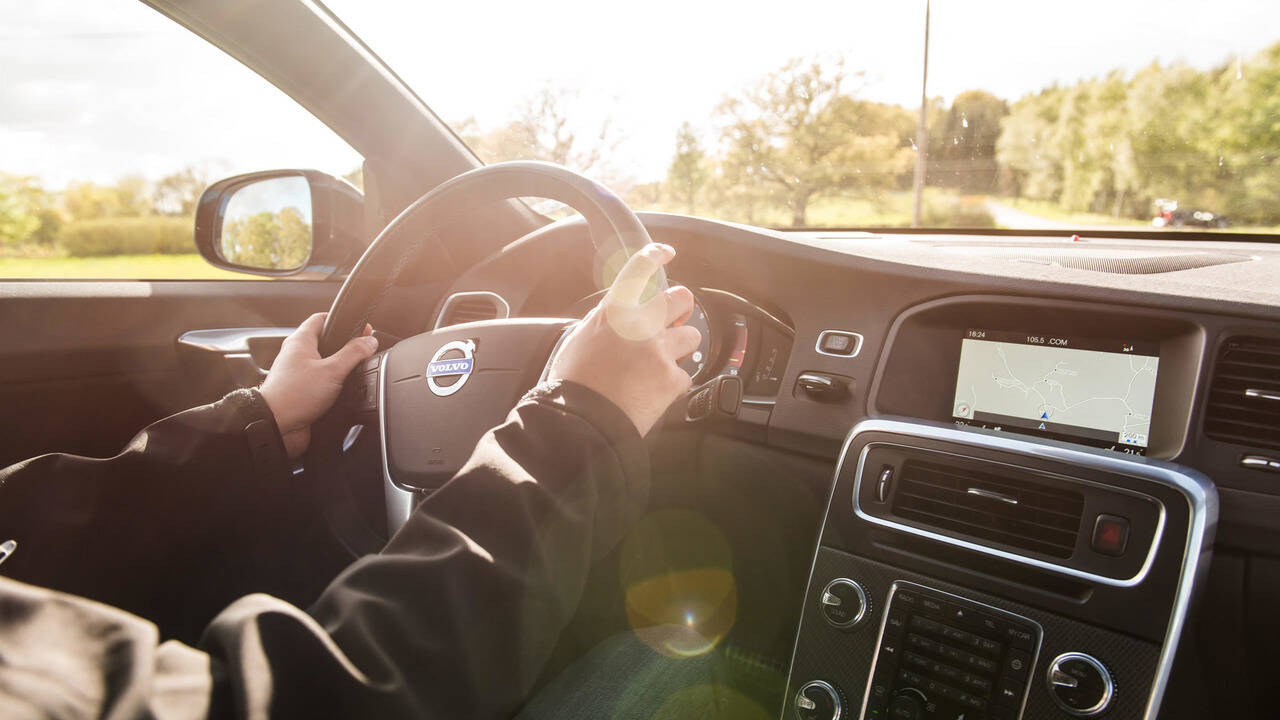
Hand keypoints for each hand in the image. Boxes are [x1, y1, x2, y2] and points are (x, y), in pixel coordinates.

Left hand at [259, 313, 378, 458]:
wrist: (275, 426)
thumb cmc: (294, 395)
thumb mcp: (332, 370)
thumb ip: (353, 353)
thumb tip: (369, 341)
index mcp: (300, 341)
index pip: (320, 318)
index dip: (341, 320)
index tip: (359, 327)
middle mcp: (296, 355)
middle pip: (323, 341)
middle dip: (343, 345)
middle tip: (361, 350)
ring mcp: (297, 374)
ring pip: (322, 363)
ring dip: (338, 367)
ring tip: (354, 371)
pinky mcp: (300, 391)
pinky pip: (319, 382)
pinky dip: (332, 384)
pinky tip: (343, 391)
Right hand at [547, 243, 700, 435]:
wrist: (582, 422)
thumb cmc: (573, 385)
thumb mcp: (579, 340)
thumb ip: (605, 322)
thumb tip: (617, 319)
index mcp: (614, 311)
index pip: (640, 268)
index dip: (657, 255)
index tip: (667, 254)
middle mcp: (640, 323)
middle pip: (682, 297)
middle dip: (681, 308)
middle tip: (673, 320)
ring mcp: (659, 350)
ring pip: (692, 335)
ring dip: (681, 348)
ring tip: (661, 364)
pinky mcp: (672, 377)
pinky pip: (686, 374)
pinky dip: (673, 383)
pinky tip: (654, 392)